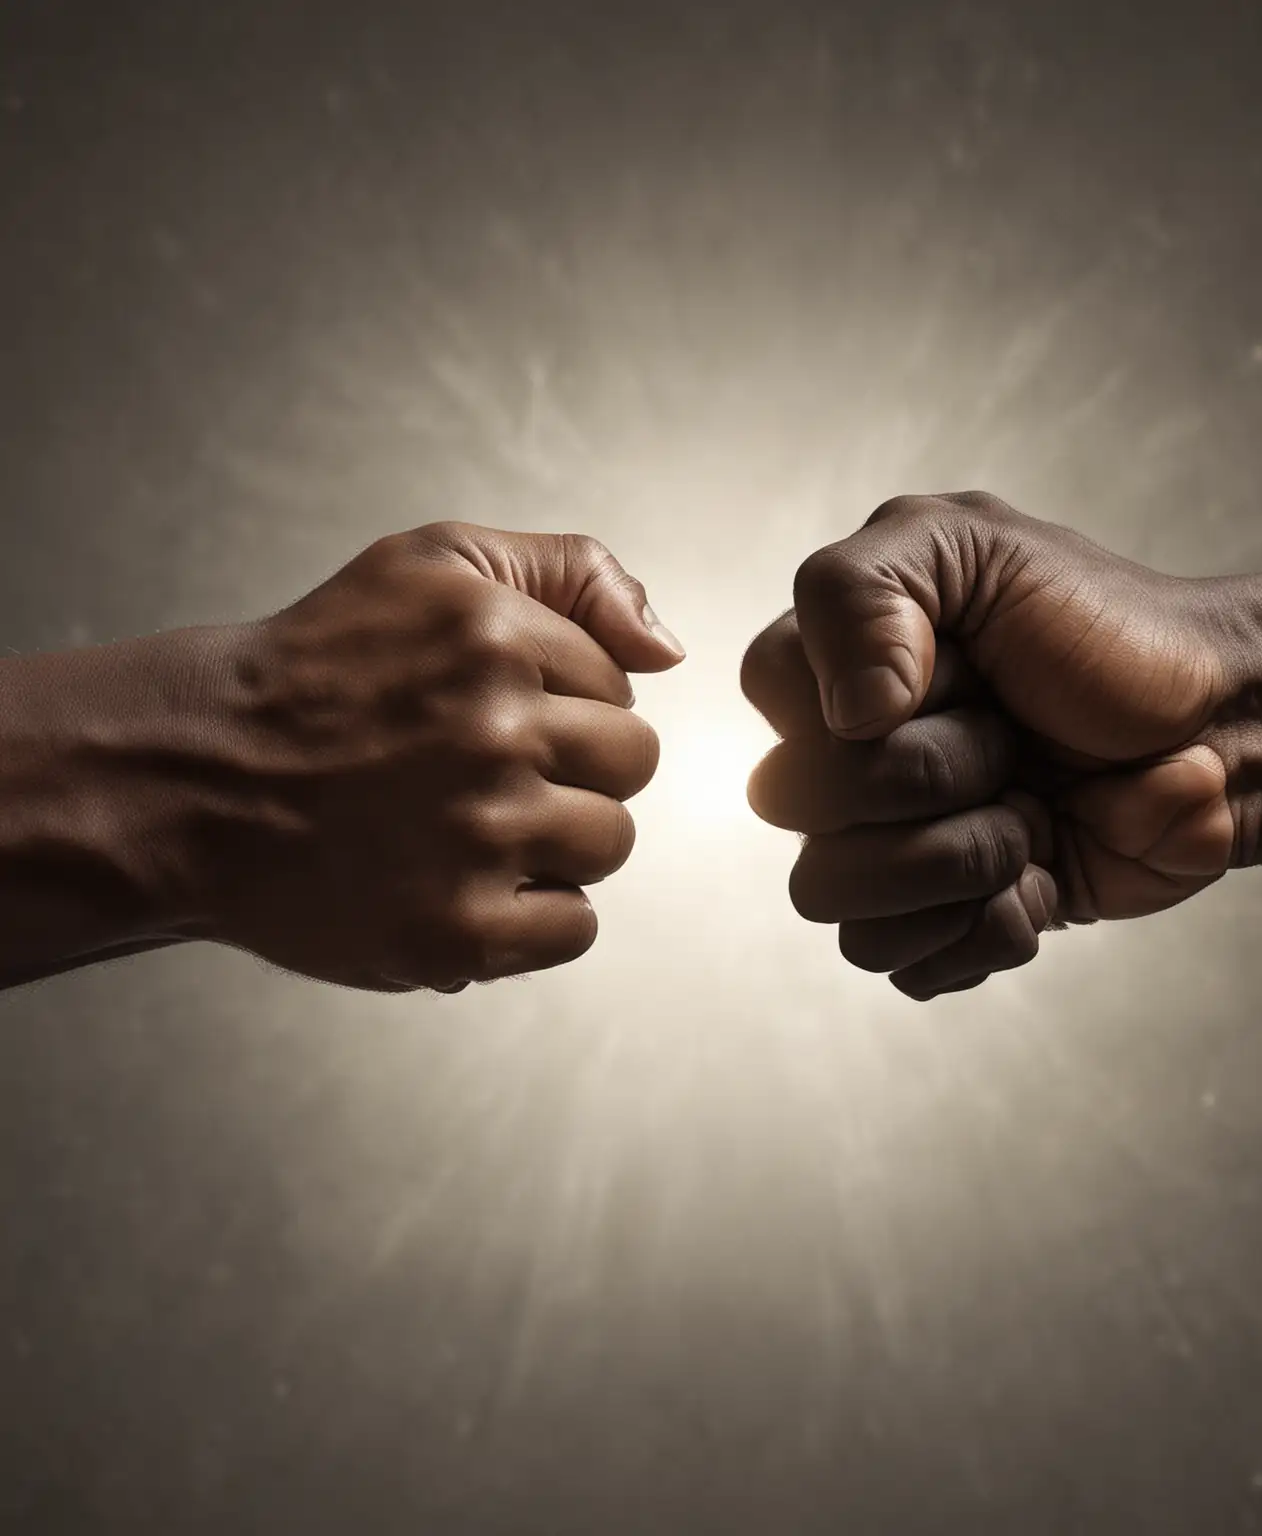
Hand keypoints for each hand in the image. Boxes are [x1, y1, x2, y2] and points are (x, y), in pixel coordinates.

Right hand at [180, 523, 683, 991]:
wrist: (195, 780)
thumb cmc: (322, 672)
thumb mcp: (434, 566)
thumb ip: (569, 573)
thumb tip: (669, 649)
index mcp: (495, 639)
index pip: (618, 688)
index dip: (563, 705)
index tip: (488, 714)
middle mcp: (493, 734)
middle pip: (632, 764)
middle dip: (575, 769)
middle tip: (487, 775)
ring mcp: (477, 838)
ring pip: (610, 843)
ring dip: (560, 842)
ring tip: (474, 829)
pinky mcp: (455, 932)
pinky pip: (576, 927)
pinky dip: (538, 918)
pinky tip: (474, 887)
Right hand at [742, 491, 1237, 996]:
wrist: (1229, 730)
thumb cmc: (1109, 628)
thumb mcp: (978, 544)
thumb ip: (863, 590)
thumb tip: (846, 717)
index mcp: (840, 666)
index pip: (775, 701)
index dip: (872, 703)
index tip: (969, 670)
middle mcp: (847, 762)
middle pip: (799, 813)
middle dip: (934, 776)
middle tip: (1014, 743)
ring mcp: (890, 850)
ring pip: (836, 902)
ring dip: (962, 859)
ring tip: (1031, 816)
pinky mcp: (942, 925)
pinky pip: (902, 964)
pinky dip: (988, 925)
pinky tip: (1039, 876)